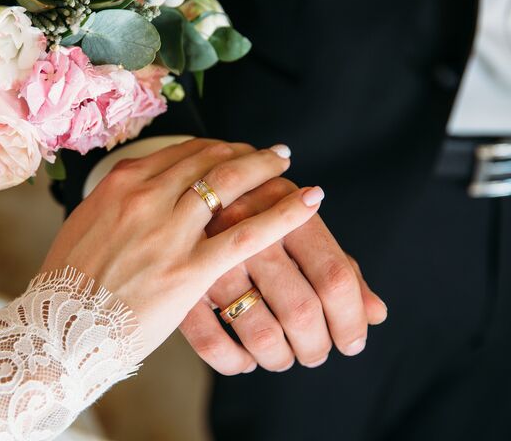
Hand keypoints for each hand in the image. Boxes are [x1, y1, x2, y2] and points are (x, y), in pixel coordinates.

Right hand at [42, 139, 325, 359]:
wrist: (58, 330)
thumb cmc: (68, 283)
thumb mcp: (85, 225)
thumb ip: (116, 203)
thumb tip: (135, 194)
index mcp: (120, 184)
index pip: (180, 152)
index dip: (214, 147)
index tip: (232, 150)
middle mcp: (146, 197)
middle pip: (208, 159)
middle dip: (242, 151)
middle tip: (267, 151)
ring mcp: (170, 232)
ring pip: (230, 183)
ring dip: (264, 167)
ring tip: (286, 162)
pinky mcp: (190, 269)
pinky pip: (247, 234)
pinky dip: (285, 213)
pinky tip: (309, 200)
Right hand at [180, 176, 387, 373]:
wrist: (183, 193)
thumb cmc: (257, 216)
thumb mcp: (299, 227)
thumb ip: (340, 267)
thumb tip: (375, 313)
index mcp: (286, 210)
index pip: (334, 276)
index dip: (351, 320)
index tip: (352, 341)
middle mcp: (249, 231)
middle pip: (301, 310)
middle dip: (316, 346)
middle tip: (315, 352)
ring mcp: (211, 258)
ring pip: (260, 334)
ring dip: (281, 359)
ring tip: (284, 357)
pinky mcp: (182, 284)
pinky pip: (211, 343)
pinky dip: (234, 362)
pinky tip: (245, 360)